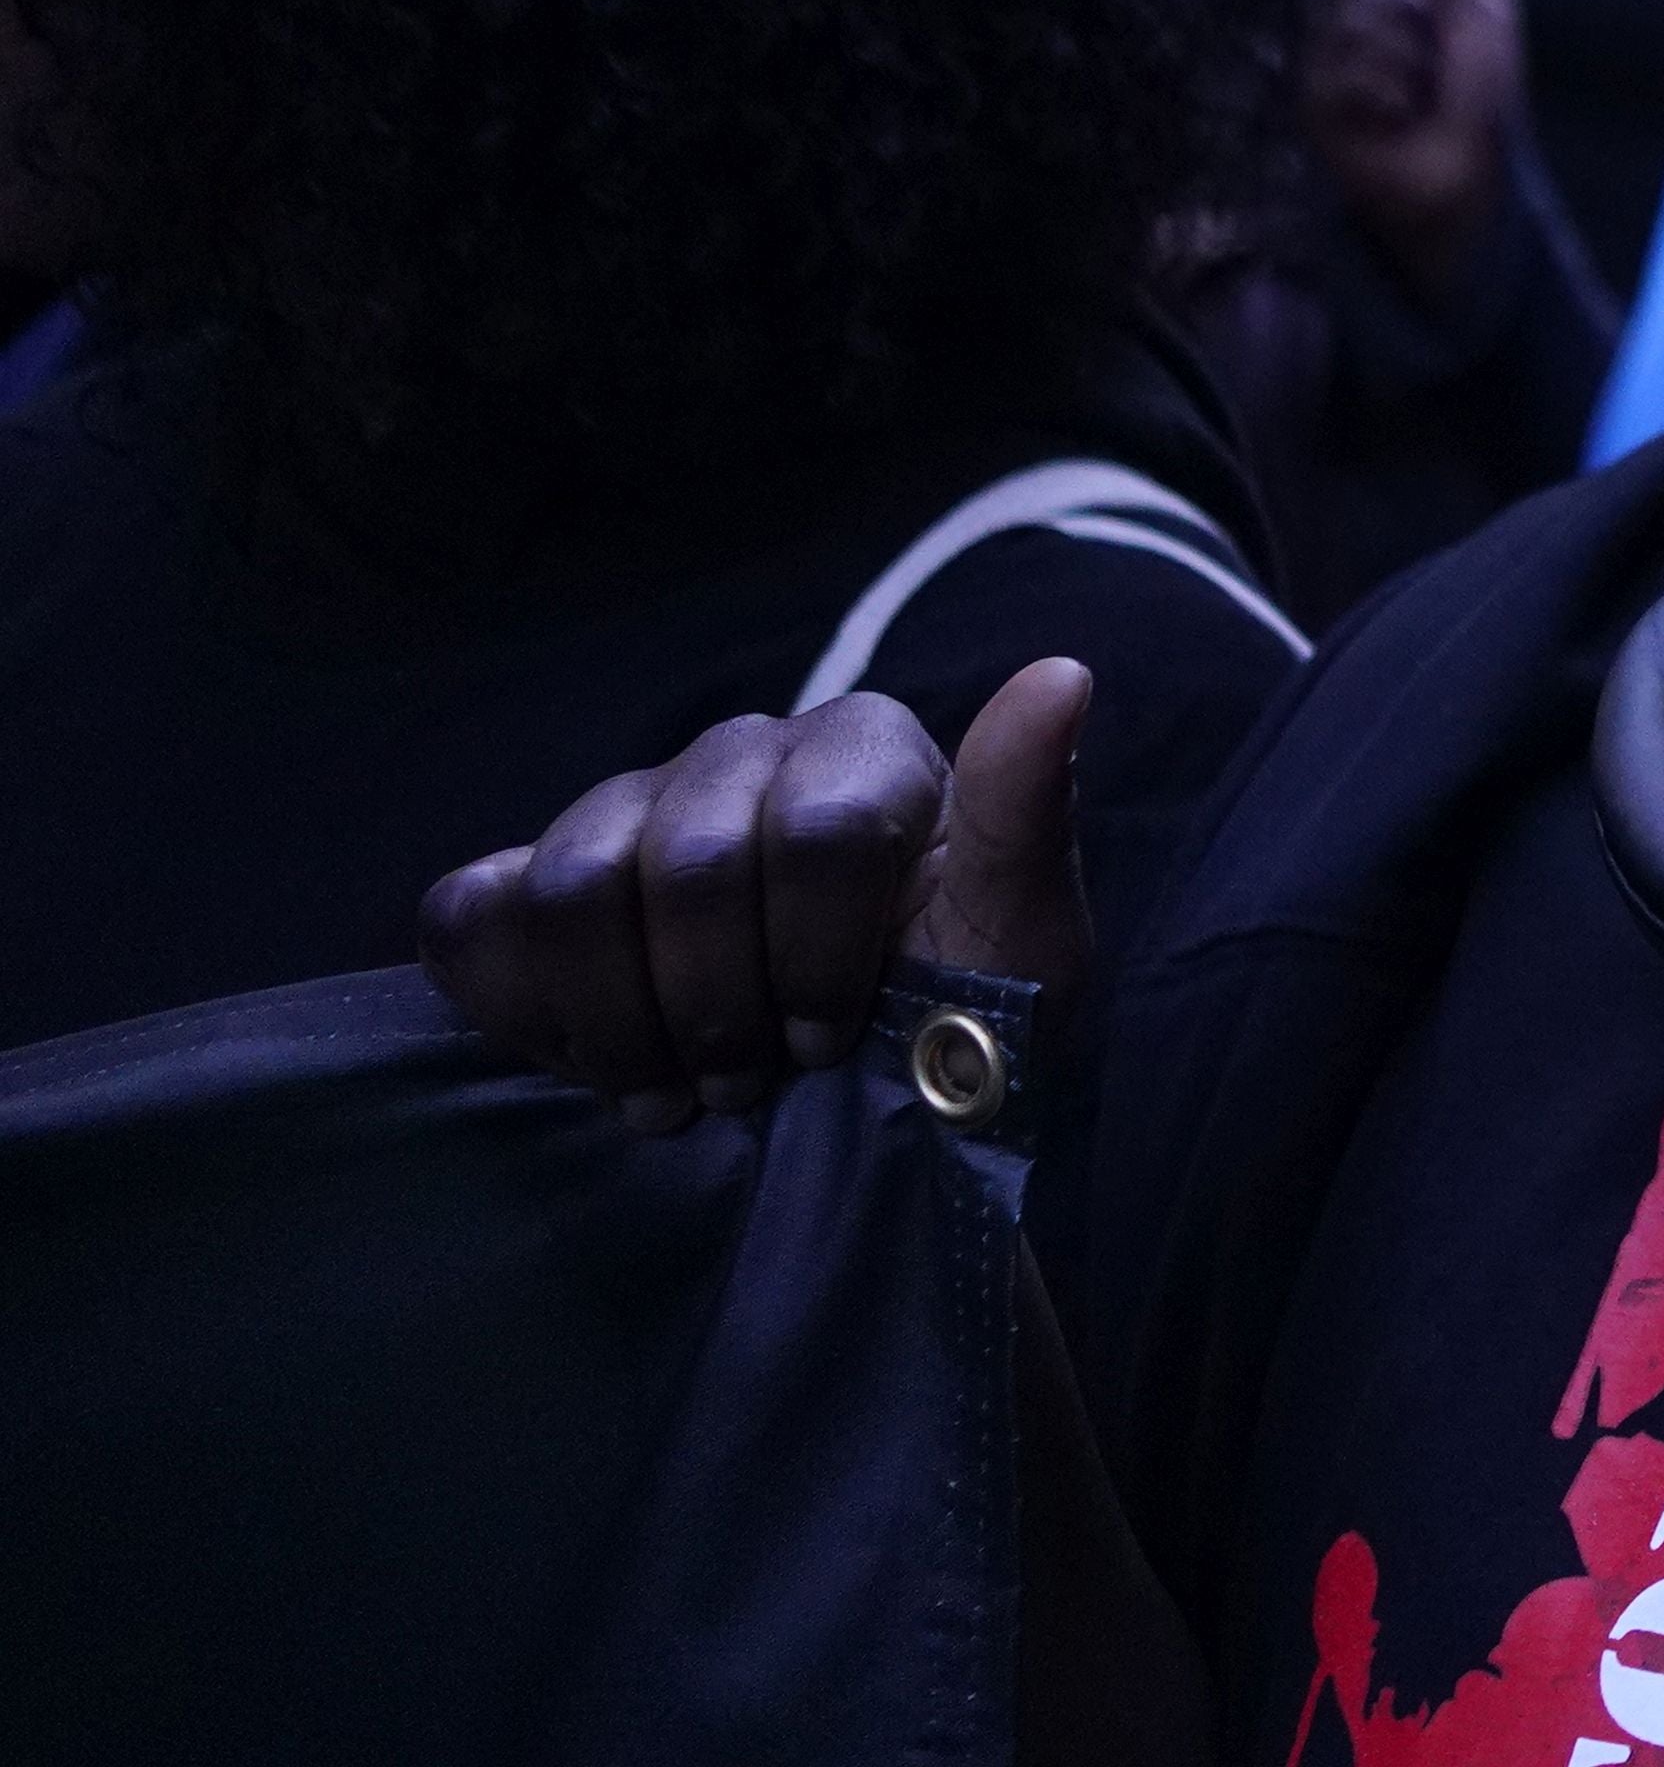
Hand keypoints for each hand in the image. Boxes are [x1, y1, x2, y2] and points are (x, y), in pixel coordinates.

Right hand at [421, 660, 1096, 1131]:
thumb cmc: (965, 1024)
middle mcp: (743, 754)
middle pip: (685, 866)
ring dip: (622, 1021)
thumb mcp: (1026, 942)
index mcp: (863, 749)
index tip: (834, 1035)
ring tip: (678, 1085)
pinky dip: (523, 1007)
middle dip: (718, 1006)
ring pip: (572, 888)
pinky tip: (596, 1056)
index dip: (814, 960)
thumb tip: (1061, 674)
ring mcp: (630, 806)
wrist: (866, 1115)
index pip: (813, 834)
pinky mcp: (533, 875)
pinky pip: (473, 917)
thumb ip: (1027, 812)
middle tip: (751, 1078)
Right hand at [1303, 0, 1523, 299]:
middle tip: (1430, 33)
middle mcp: (1349, 6)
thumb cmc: (1486, 95)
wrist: (1471, 175)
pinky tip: (1398, 116)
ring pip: (1342, 12)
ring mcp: (1325, 53)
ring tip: (1422, 89)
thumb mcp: (1481, 8)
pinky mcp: (1312, 100)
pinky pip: (1337, 67)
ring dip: (1403, 52)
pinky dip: (1384, 90)